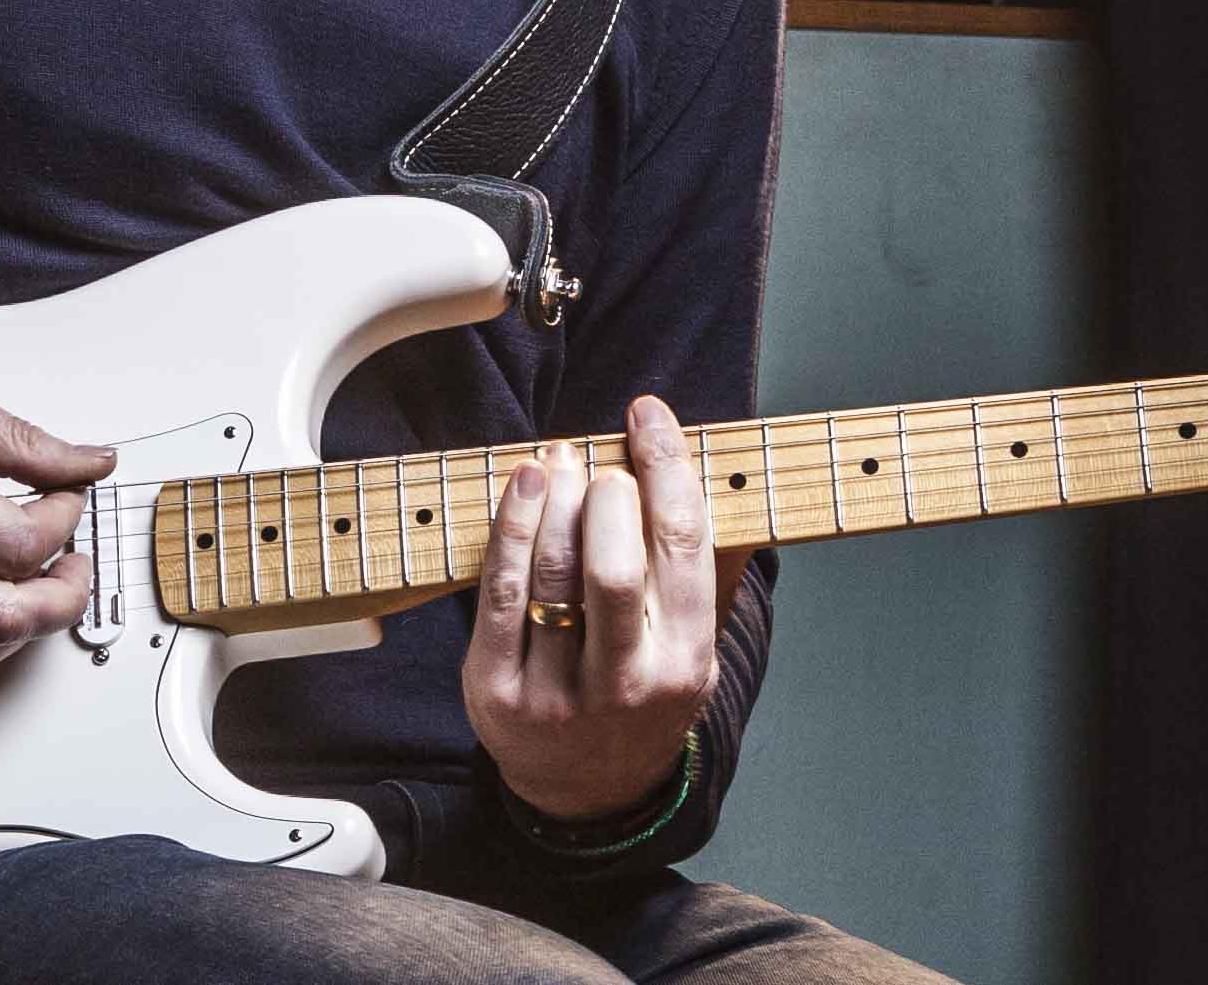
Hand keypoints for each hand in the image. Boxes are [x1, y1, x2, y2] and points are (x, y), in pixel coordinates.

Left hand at [462, 394, 742, 821]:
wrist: (588, 792)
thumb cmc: (643, 693)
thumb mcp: (694, 648)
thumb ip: (706, 571)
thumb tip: (709, 468)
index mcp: (686, 661)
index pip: (684, 547)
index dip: (667, 468)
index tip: (648, 415)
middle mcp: (627, 682)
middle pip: (614, 568)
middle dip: (606, 496)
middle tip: (599, 461)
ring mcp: (559, 693)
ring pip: (551, 577)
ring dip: (552, 501)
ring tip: (556, 457)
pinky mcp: (499, 692)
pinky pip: (498, 596)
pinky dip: (509, 530)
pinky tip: (519, 487)